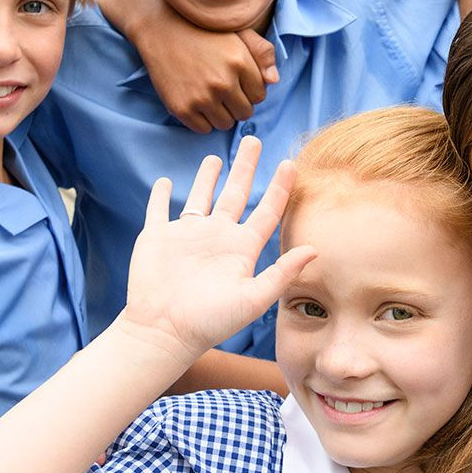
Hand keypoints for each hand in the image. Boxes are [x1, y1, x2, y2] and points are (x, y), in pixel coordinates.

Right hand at [120, 137, 314, 359]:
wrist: (164, 332)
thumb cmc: (210, 321)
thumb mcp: (253, 298)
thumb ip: (282, 273)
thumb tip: (315, 250)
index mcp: (241, 249)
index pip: (266, 212)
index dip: (280, 188)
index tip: (291, 163)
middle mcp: (216, 238)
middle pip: (235, 193)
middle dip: (245, 167)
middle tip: (255, 141)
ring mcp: (186, 236)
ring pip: (201, 197)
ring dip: (207, 177)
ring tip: (215, 157)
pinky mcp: (156, 237)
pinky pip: (159, 209)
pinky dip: (162, 195)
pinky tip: (167, 182)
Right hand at [144, 27, 278, 133]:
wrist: (162, 29)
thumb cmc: (204, 31)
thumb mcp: (238, 33)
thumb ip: (263, 53)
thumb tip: (274, 81)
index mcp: (240, 62)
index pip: (260, 95)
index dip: (248, 89)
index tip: (235, 80)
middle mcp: (223, 82)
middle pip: (245, 112)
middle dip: (237, 103)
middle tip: (222, 89)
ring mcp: (202, 97)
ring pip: (226, 124)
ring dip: (221, 113)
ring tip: (210, 95)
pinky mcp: (182, 108)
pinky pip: (204, 129)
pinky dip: (202, 120)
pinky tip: (196, 101)